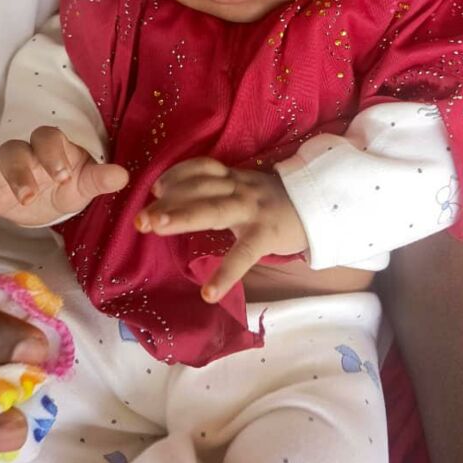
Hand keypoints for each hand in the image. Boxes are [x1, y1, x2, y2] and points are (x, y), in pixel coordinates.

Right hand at [0, 126, 128, 250]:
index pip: (46, 136)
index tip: (63, 176)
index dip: (52, 153)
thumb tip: (122, 176)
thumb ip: (101, 178)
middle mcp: (22, 155)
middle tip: (30, 196)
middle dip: (18, 171)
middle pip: (12, 150)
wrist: (52, 196)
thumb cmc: (69, 181)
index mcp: (50, 147)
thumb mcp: (86, 182)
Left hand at [135, 157, 307, 302]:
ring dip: (183, 216)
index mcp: (234, 178)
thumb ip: (221, 191)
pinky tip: (209, 293)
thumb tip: (179, 202)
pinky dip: (226, 273)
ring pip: (214, 209)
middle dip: (168, 200)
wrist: (322, 206)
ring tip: (155, 229)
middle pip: (199, 189)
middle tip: (140, 216)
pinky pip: (243, 253)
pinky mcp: (266, 233)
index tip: (155, 188)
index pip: (202, 169)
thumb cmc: (278, 203)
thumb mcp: (249, 189)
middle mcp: (239, 188)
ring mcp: (252, 209)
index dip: (177, 175)